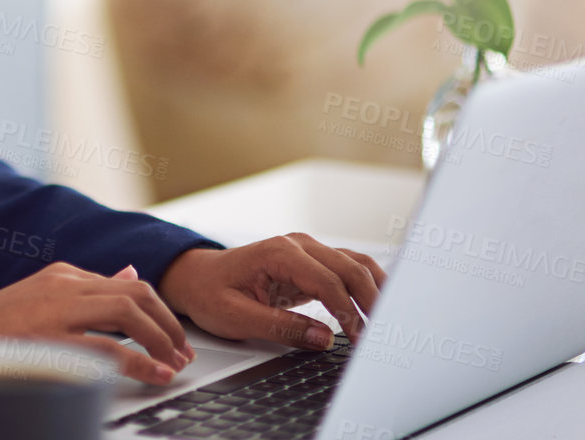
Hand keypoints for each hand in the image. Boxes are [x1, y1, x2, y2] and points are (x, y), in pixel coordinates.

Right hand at [0, 260, 195, 385]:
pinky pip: (106, 348)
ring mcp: (58, 309)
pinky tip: (153, 374)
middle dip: (168, 325)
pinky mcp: (50, 337)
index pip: (129, 285)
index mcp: (67, 275)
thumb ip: (91, 286)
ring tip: (173, 364)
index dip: (160, 312)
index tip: (174, 338)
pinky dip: (137, 362)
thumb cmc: (1, 324)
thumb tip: (131, 272)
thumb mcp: (47, 294)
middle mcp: (67, 285)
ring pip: (127, 313)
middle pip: (137, 294)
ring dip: (159, 340)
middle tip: (183, 352)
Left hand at [157, 236, 386, 349]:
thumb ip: (281, 327)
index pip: (327, 281)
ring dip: (375, 290)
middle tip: (385, 334)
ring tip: (388, 322)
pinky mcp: (311, 263)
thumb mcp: (237, 317)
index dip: (347, 312)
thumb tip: (324, 339)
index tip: (359, 340)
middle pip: (350, 267)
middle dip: (372, 301)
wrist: (196, 277)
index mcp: (279, 252)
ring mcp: (307, 250)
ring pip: (355, 264)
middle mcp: (298, 244)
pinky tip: (376, 309)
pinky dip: (365, 287)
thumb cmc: (210, 293)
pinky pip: (347, 270)